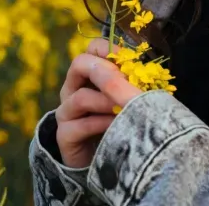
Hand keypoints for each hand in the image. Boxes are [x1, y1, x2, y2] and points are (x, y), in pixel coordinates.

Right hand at [55, 38, 142, 167]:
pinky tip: (116, 125)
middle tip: (125, 84)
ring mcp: (66, 111)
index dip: (109, 49)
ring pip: (81, 96)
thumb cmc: (117, 122)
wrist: (103, 160)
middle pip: (79, 64)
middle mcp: (72, 88)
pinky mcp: (64, 135)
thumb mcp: (126, 98)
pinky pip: (81, 124)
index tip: (128, 60)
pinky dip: (101, 123)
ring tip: (124, 108)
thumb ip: (130, 82)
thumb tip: (144, 66)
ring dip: (106, 101)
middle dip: (105, 72)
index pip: (92, 48)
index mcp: (88, 74)